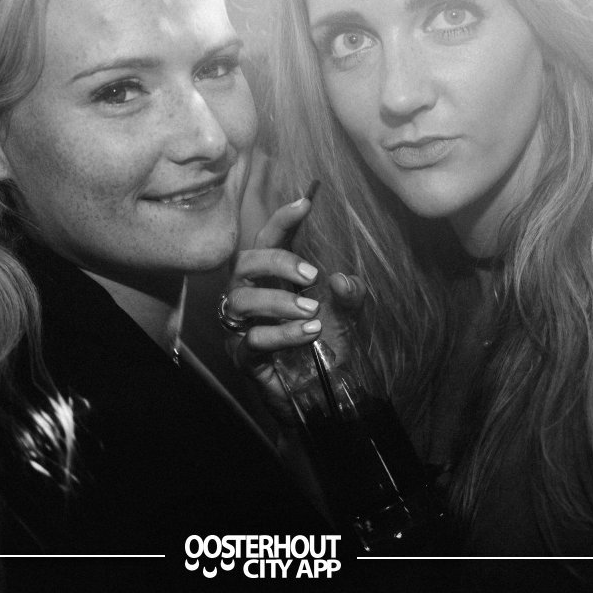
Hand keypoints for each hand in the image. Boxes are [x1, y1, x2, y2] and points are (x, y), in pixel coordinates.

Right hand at [221, 193, 365, 418]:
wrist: (325, 392)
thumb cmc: (328, 344)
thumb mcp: (349, 314)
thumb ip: (351, 293)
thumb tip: (342, 279)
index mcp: (275, 278)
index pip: (269, 239)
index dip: (283, 219)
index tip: (306, 201)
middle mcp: (253, 296)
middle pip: (244, 263)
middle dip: (276, 262)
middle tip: (312, 275)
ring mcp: (244, 327)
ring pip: (240, 301)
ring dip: (279, 302)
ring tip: (313, 312)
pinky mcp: (244, 357)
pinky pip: (251, 340)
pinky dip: (282, 334)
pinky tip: (310, 333)